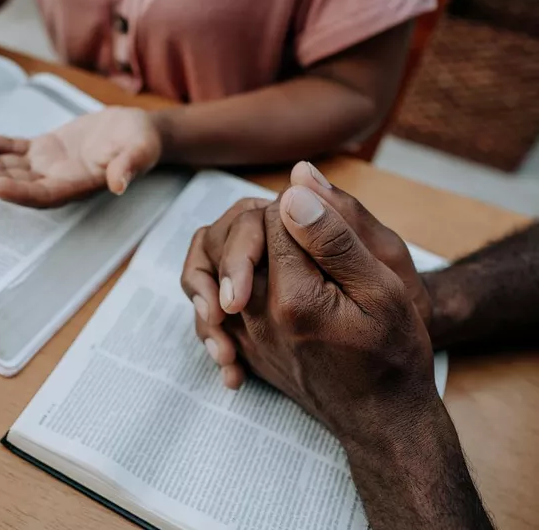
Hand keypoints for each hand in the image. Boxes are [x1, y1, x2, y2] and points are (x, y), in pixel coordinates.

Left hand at [0, 107, 162, 207]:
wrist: (138, 131)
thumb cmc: (142, 141)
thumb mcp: (141, 149)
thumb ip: (130, 165)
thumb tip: (120, 183)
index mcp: (77, 186)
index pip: (43, 195)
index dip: (17, 193)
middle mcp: (56, 181)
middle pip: (12, 185)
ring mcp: (47, 166)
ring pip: (4, 168)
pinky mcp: (43, 149)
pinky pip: (12, 148)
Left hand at [231, 187, 436, 438]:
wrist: (379, 418)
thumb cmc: (392, 353)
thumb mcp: (382, 289)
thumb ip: (335, 237)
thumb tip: (293, 188)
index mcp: (294, 296)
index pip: (275, 217)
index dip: (300, 206)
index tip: (326, 220)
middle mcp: (256, 315)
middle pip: (238, 236)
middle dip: (269, 223)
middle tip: (302, 231)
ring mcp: (243, 333)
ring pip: (218, 263)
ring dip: (244, 246)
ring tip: (275, 248)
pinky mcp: (240, 345)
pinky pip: (214, 298)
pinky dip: (227, 281)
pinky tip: (255, 282)